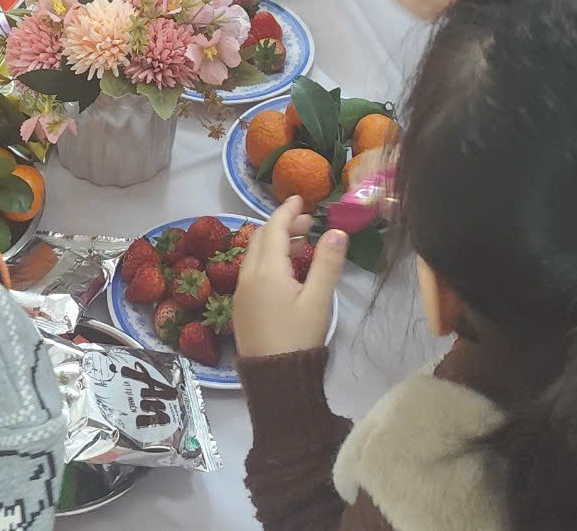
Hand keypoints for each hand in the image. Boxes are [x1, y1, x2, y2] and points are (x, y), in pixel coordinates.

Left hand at [233, 198, 348, 357]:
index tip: (301, 198)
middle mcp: (248, 276)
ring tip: (302, 243)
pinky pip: (252, 271)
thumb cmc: (299, 337)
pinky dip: (269, 260)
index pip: (274, 229)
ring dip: (276, 243)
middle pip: (262, 239)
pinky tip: (286, 271)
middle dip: (283, 224)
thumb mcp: (318, 299)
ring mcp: (241, 293)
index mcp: (266, 270)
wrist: (274, 378)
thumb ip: (327, 263)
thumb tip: (336, 231)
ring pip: (255, 255)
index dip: (287, 211)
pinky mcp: (242, 308)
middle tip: (308, 221)